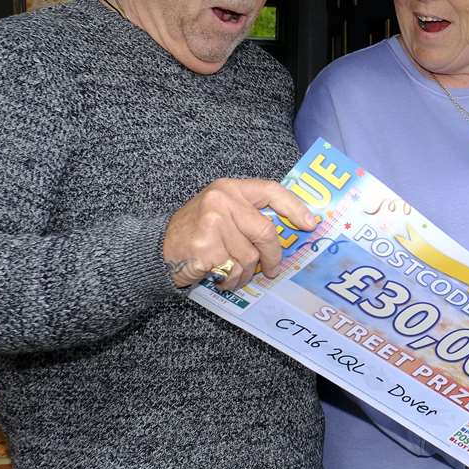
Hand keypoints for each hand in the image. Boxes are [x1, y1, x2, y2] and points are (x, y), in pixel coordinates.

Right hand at [162, 178, 317, 289]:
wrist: (157, 249)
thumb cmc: (196, 232)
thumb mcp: (220, 211)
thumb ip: (249, 215)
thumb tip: (291, 230)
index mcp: (230, 188)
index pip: (271, 190)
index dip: (295, 207)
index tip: (311, 224)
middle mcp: (221, 201)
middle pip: (265, 231)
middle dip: (273, 255)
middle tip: (272, 270)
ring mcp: (212, 224)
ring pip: (251, 256)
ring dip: (245, 272)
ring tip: (232, 272)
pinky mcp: (206, 248)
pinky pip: (234, 270)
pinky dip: (230, 280)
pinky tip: (219, 276)